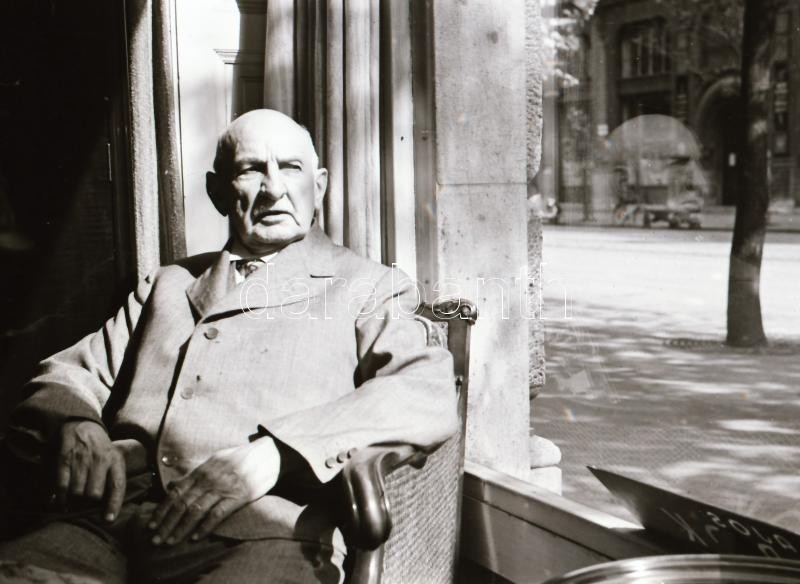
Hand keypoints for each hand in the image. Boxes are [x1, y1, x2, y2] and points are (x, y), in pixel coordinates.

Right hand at [57, 420, 125, 521]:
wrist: (82, 424)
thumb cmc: (100, 448)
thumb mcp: (113, 458)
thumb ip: (113, 479)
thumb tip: (110, 509)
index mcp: (116, 460)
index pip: (117, 486)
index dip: (113, 505)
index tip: (108, 520)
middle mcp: (101, 459)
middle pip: (94, 493)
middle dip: (88, 504)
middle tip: (83, 506)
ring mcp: (82, 458)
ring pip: (77, 491)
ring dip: (73, 502)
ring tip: (71, 505)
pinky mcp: (65, 457)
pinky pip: (61, 483)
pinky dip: (59, 496)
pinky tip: (59, 502)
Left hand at [148, 437, 280, 544]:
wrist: (268, 454)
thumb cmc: (241, 458)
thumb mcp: (215, 460)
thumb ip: (195, 473)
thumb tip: (175, 484)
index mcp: (202, 471)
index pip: (175, 492)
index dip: (161, 510)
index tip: (152, 525)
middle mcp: (208, 479)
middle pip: (181, 504)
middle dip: (166, 523)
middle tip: (155, 540)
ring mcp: (222, 488)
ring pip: (195, 510)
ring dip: (181, 528)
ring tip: (171, 541)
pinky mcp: (237, 496)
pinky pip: (217, 514)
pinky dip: (205, 526)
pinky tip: (196, 537)